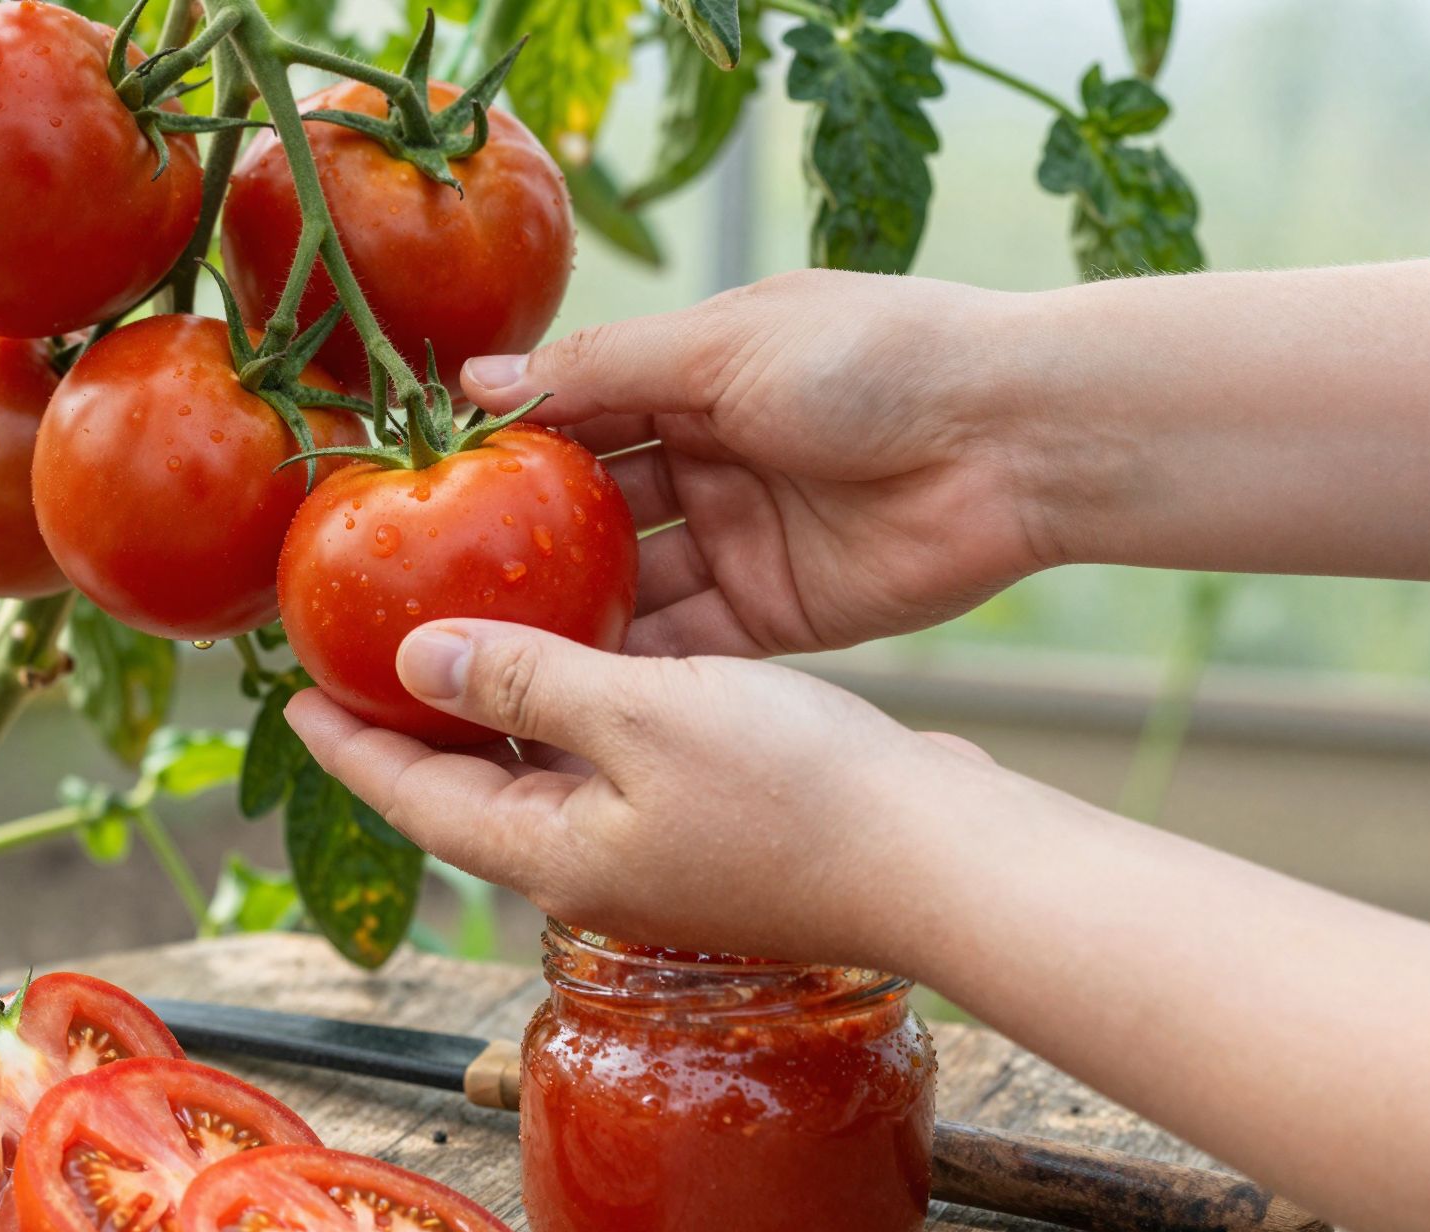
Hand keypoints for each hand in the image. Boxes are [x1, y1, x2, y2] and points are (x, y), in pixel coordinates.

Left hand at [285, 617, 988, 968]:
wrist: (935, 860)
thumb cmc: (796, 797)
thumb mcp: (641, 715)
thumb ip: (523, 683)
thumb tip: (413, 663)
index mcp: (551, 852)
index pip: (412, 798)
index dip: (349, 746)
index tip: (294, 700)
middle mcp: (587, 863)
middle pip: (464, 791)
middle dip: (407, 728)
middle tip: (358, 657)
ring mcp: (648, 852)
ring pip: (535, 773)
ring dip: (488, 711)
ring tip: (449, 641)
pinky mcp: (703, 827)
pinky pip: (602, 760)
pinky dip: (568, 707)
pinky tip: (578, 651)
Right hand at [461, 268, 1051, 658]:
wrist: (1013, 440)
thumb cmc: (875, 360)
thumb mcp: (723, 347)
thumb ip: (602, 371)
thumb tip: (475, 381)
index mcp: (691, 379)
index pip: (572, 416)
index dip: (500, 451)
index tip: (416, 490)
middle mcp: (706, 461)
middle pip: (587, 510)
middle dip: (514, 546)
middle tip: (422, 591)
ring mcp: (737, 541)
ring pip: (626, 584)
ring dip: (559, 614)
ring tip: (467, 651)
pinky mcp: (774, 614)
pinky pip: (682, 644)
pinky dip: (625, 663)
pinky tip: (551, 685)